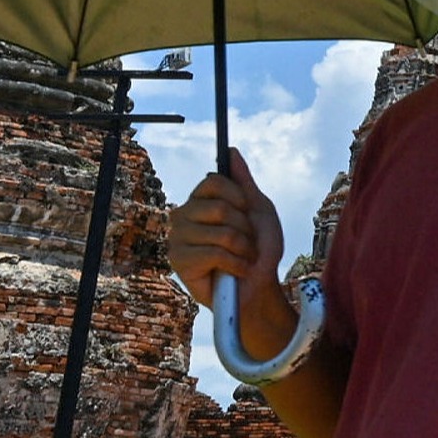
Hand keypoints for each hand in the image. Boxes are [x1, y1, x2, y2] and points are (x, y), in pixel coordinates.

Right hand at [167, 149, 283, 303]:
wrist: (259, 286)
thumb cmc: (258, 249)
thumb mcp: (258, 210)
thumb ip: (243, 182)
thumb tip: (231, 151)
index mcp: (200, 201)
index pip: (213, 181)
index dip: (237, 196)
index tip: (247, 211)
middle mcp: (183, 216)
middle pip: (220, 207)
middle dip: (245, 228)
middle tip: (246, 242)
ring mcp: (178, 239)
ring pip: (221, 232)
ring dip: (244, 249)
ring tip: (242, 258)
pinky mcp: (179, 262)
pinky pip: (215, 254)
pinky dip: (237, 264)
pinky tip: (236, 271)